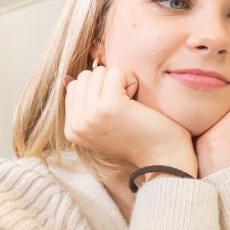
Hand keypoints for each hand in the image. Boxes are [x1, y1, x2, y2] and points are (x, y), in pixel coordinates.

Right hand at [63, 65, 196, 173]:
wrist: (161, 157)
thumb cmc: (136, 139)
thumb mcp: (101, 125)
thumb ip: (83, 105)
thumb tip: (68, 78)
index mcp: (71, 129)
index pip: (74, 87)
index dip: (98, 90)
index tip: (114, 109)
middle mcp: (76, 123)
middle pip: (84, 77)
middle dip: (107, 83)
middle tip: (124, 104)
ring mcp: (90, 115)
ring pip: (99, 72)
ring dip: (119, 82)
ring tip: (130, 102)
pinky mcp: (109, 105)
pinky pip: (116, 72)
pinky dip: (130, 80)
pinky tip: (136, 98)